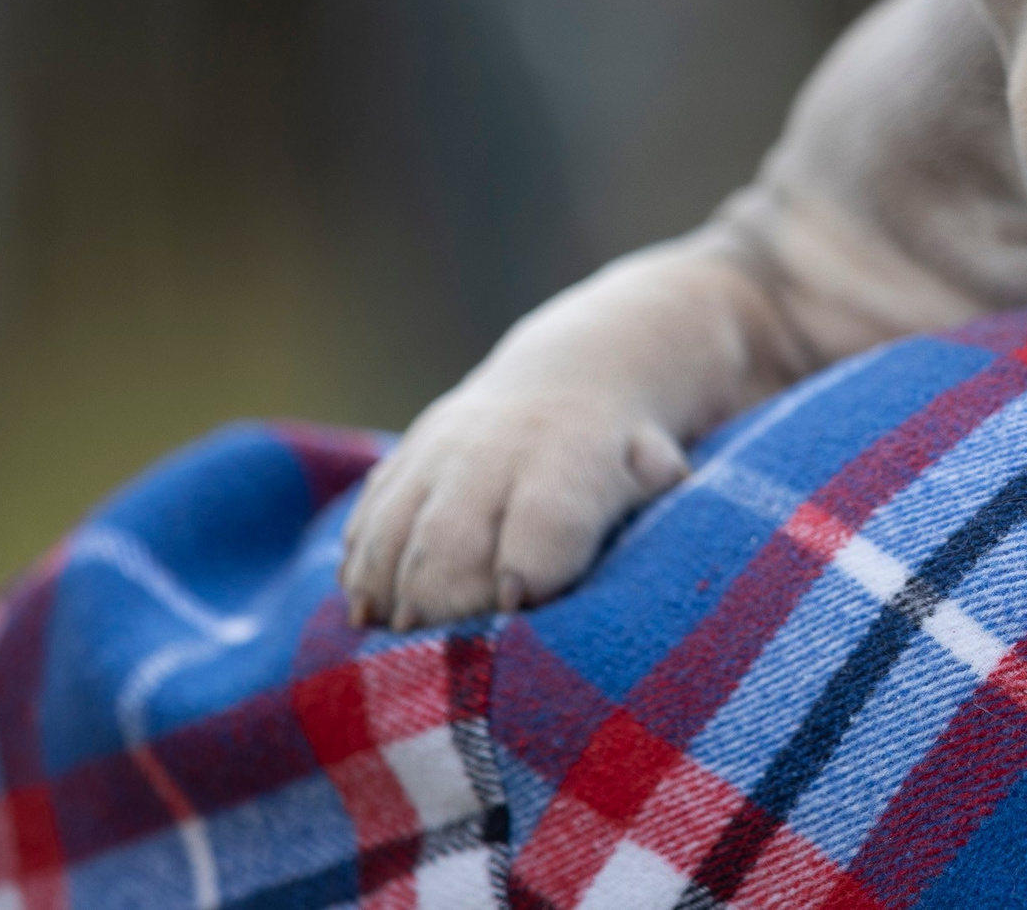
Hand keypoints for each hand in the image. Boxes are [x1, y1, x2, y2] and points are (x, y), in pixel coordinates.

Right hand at [340, 382, 688, 630]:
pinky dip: (362, 559)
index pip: (543, 517)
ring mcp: (439, 452)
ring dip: (384, 584)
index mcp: (567, 455)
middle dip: (439, 595)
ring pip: (394, 523)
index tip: (517, 605)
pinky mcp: (405, 459)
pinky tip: (363, 603)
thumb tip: (664, 473)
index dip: (531, 565)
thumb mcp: (655, 460)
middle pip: (450, 534)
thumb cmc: (623, 453)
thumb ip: (655, 476)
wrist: (572, 380)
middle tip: (431, 646)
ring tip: (383, 632)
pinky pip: (371, 511)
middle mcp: (494, 449)